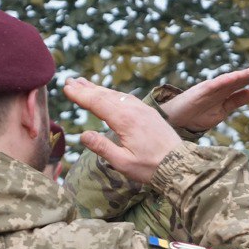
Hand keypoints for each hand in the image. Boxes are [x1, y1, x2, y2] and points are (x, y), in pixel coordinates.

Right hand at [62, 77, 182, 183]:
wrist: (181, 165)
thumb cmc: (151, 168)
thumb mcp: (123, 163)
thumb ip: (102, 148)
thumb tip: (83, 135)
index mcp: (125, 120)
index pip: (97, 103)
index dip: (80, 95)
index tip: (66, 88)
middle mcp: (134, 110)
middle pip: (105, 95)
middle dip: (86, 88)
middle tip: (70, 81)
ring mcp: (143, 109)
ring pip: (116, 94)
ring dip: (99, 89)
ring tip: (85, 84)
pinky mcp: (150, 113)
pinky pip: (127, 98)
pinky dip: (113, 94)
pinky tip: (109, 95)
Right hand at [157, 67, 248, 131]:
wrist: (177, 120)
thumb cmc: (197, 115)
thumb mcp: (221, 111)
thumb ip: (235, 102)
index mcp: (223, 92)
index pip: (240, 83)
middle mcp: (217, 87)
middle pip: (236, 79)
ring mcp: (208, 88)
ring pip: (226, 80)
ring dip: (239, 76)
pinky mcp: (199, 92)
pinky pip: (213, 86)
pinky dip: (223, 82)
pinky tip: (233, 79)